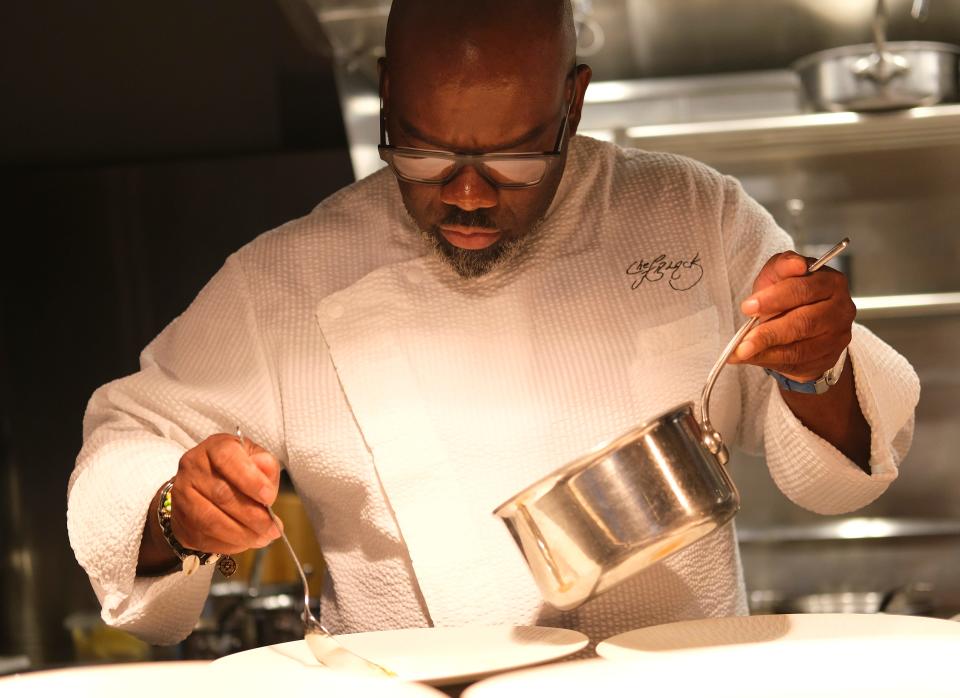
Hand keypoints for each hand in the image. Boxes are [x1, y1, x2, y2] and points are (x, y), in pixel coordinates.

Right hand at [170, 433, 281, 554]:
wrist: (205, 486)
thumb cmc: (238, 470)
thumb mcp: (256, 460)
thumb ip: (265, 465)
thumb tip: (266, 473)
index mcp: (214, 447)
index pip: (228, 459)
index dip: (250, 479)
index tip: (270, 497)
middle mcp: (192, 467)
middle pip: (221, 494)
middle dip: (252, 515)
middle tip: (273, 528)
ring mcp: (181, 494)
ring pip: (211, 520)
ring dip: (242, 534)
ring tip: (264, 538)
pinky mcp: (179, 519)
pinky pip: (204, 537)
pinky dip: (230, 544)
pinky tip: (246, 542)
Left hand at [729, 251, 854, 381]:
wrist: (799, 322)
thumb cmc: (787, 294)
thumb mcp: (779, 274)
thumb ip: (783, 266)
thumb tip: (795, 264)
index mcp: (831, 282)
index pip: (803, 290)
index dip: (774, 299)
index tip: (747, 307)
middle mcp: (841, 309)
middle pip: (804, 323)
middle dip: (768, 332)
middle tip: (742, 341)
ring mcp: (838, 336)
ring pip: (801, 348)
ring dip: (767, 351)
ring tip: (741, 352)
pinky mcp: (830, 357)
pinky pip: (799, 363)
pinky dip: (772, 362)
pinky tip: (754, 358)